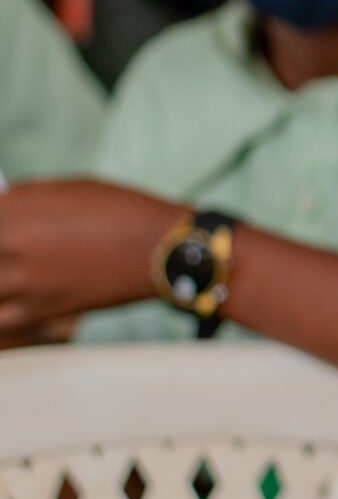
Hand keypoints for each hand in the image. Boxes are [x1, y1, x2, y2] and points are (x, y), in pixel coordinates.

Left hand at [0, 181, 184, 334]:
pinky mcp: (39, 310)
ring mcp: (23, 283)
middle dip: (2, 251)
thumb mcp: (72, 188)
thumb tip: (0, 200)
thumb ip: (26, 195)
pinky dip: (2, 310)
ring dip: (1, 279)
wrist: (162, 250)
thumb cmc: (122, 211)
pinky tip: (14, 298)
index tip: (5, 222)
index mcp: (15, 212)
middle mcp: (12, 248)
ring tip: (13, 274)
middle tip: (16, 250)